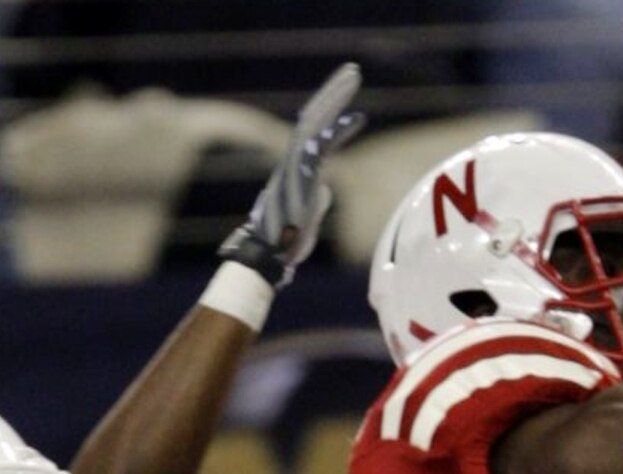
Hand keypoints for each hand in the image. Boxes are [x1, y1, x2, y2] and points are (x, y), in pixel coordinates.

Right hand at [219, 62, 362, 283]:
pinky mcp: (298, 176)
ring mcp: (296, 166)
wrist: (268, 253)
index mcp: (300, 167)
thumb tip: (325, 189)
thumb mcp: (308, 215)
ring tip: (353, 78)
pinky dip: (336, 132)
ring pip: (316, 122)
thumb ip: (317, 198)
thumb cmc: (286, 241)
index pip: (318, 132)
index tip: (352, 100)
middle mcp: (296, 160)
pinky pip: (317, 146)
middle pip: (317, 117)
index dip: (335, 113)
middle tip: (353, 71)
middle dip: (334, 92)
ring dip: (335, 99)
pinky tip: (354, 119)